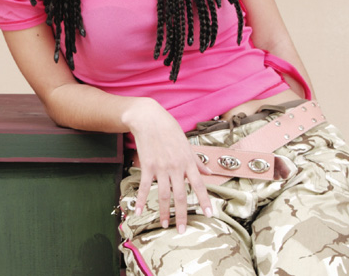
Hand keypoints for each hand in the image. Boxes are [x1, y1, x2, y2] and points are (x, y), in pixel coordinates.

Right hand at [123, 98, 212, 232]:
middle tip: (182, 230)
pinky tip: (138, 211)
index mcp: (188, 162)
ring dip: (164, 212)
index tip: (210, 214)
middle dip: (182, 215)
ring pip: (164, 195)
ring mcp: (161, 168)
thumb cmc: (169, 130)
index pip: (199, 185)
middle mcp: (176, 167)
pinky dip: (142, 200)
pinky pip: (145, 187)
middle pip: (180, 195)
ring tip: (165, 225)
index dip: (205, 200)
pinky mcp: (147, 166)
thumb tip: (210, 172)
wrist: (149, 119)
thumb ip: (197, 162)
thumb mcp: (187, 145)